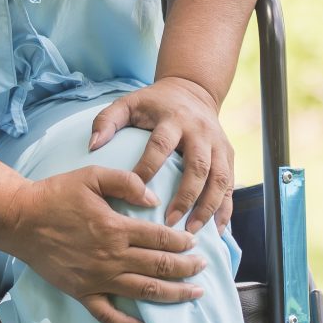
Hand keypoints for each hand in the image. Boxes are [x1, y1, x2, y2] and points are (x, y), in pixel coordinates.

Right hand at [3, 168, 206, 322]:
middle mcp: (111, 257)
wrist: (20, 220)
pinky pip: (108, 315)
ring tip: (193, 295)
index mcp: (115, 228)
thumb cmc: (55, 195)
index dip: (181, 242)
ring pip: (144, 292)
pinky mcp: (82, 293)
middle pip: (159, 267)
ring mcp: (97, 279)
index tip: (194, 243)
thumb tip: (153, 199)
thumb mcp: (92, 176)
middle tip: (203, 269)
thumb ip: (126, 182)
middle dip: (186, 269)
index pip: (160, 238)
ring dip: (173, 295)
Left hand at [88, 77, 236, 233]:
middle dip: (186, 197)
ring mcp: (218, 144)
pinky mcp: (228, 155)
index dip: (148, 168)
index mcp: (174, 119)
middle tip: (171, 223)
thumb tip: (92, 146)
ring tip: (191, 232)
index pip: (161, 145)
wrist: (193, 91)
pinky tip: (216, 230)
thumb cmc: (154, 103)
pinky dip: (225, 209)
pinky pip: (230, 185)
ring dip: (208, 207)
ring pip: (218, 179)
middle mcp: (200, 132)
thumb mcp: (129, 103)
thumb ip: (107, 121)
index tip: (137, 192)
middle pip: (198, 167)